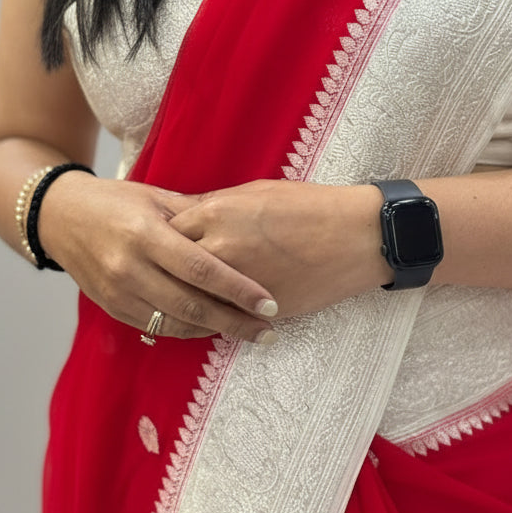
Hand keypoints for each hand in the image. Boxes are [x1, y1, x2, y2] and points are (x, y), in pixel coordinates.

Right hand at [37, 172, 278, 341]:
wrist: (61, 217)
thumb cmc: (117, 202)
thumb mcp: (157, 198)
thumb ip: (198, 215)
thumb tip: (245, 226)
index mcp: (146, 235)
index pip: (202, 270)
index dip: (238, 290)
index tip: (269, 304)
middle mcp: (129, 268)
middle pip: (192, 305)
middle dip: (235, 321)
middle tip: (269, 330)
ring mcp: (118, 293)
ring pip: (176, 323)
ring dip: (215, 331)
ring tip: (249, 332)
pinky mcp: (111, 308)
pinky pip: (157, 328)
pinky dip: (188, 331)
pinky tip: (212, 328)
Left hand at [169, 179, 388, 318]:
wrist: (353, 237)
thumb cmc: (309, 207)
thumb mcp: (256, 192)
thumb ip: (216, 206)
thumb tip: (187, 216)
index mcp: (215, 213)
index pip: (167, 231)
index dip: (162, 240)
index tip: (159, 246)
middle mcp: (218, 248)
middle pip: (170, 268)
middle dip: (164, 274)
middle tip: (158, 277)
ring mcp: (234, 283)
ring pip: (189, 299)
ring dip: (180, 302)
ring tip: (174, 303)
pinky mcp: (254, 310)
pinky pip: (219, 320)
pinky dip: (209, 320)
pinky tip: (205, 317)